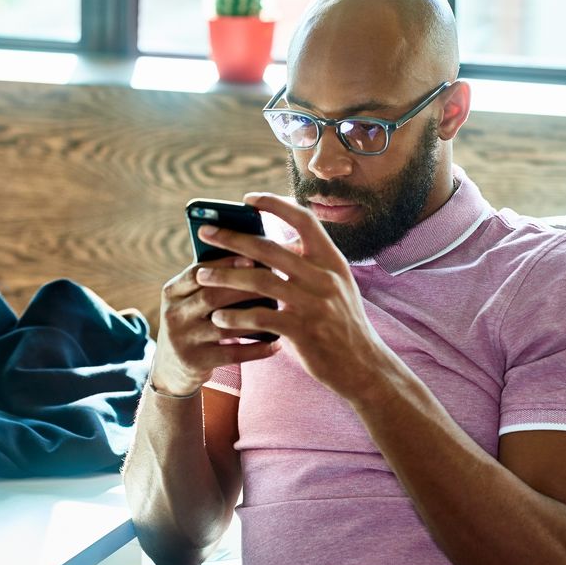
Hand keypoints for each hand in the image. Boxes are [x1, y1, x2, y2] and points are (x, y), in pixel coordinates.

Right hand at [150, 256, 282, 395]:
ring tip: (279, 311)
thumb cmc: (192, 323)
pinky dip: (257, 349)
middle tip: (273, 282)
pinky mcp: (195, 362)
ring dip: (255, 318)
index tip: (252, 259)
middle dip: (244, 288)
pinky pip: (232, 354)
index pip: (197, 272)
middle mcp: (173, 315)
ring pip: (224, 326)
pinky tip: (277, 344)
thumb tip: (251, 256)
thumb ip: (210, 282)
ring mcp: (182, 340)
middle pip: (211, 296)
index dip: (224, 265)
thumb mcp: (188, 301)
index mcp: (171, 292)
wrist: (171, 369)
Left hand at [193, 193, 387, 396]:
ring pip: (259, 280)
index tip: (248, 199)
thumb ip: (308, 265)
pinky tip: (219, 319)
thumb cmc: (341, 323)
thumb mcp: (335, 286)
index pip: (304, 219)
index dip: (276, 204)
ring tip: (201, 276)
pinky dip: (236, 317)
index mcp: (332, 260)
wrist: (364, 366)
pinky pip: (261, 317)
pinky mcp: (303, 331)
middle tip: (205, 232)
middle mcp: (325, 277)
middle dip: (232, 237)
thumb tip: (266, 245)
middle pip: (270, 248)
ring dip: (225, 276)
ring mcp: (314, 304)